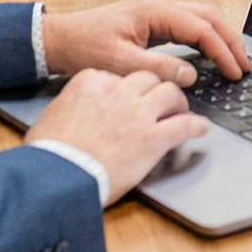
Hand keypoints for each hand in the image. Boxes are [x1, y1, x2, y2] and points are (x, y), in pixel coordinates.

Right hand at [25, 68, 207, 200]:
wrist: (57, 177)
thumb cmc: (50, 153)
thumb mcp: (53, 115)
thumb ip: (73, 104)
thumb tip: (75, 112)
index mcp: (91, 82)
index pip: (119, 75)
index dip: (128, 88)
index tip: (131, 96)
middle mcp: (118, 91)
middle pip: (148, 78)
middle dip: (157, 87)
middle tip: (161, 100)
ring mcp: (138, 113)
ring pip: (171, 93)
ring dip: (178, 102)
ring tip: (181, 110)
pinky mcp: (152, 138)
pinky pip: (184, 125)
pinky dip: (196, 126)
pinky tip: (201, 128)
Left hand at [44, 0, 250, 85]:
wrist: (61, 40)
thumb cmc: (84, 46)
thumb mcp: (120, 63)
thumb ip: (157, 69)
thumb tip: (190, 74)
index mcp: (155, 11)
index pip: (202, 28)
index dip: (222, 51)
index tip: (234, 71)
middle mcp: (160, 7)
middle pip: (209, 18)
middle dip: (231, 41)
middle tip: (245, 65)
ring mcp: (157, 13)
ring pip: (201, 19)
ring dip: (220, 38)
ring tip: (234, 61)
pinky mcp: (153, 23)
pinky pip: (188, 27)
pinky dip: (206, 39)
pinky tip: (211, 55)